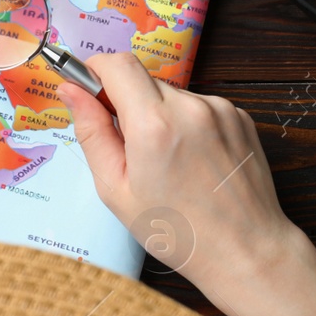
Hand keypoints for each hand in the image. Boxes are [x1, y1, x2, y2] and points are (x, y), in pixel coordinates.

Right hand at [60, 53, 301, 292]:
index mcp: (154, 125)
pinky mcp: (240, 117)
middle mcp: (191, 107)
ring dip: (158, 115)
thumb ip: (91, 133)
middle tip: (127, 147)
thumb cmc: (178, 230)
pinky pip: (199, 107)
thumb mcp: (116, 189)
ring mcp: (221, 109)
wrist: (245, 250)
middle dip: (126, 102)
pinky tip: (192, 161)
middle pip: (143, 79)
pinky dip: (187, 124)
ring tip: (167, 162)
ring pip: (171, 94)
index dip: (95, 70)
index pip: (117, 64)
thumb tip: (71, 91)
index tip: (87, 90)